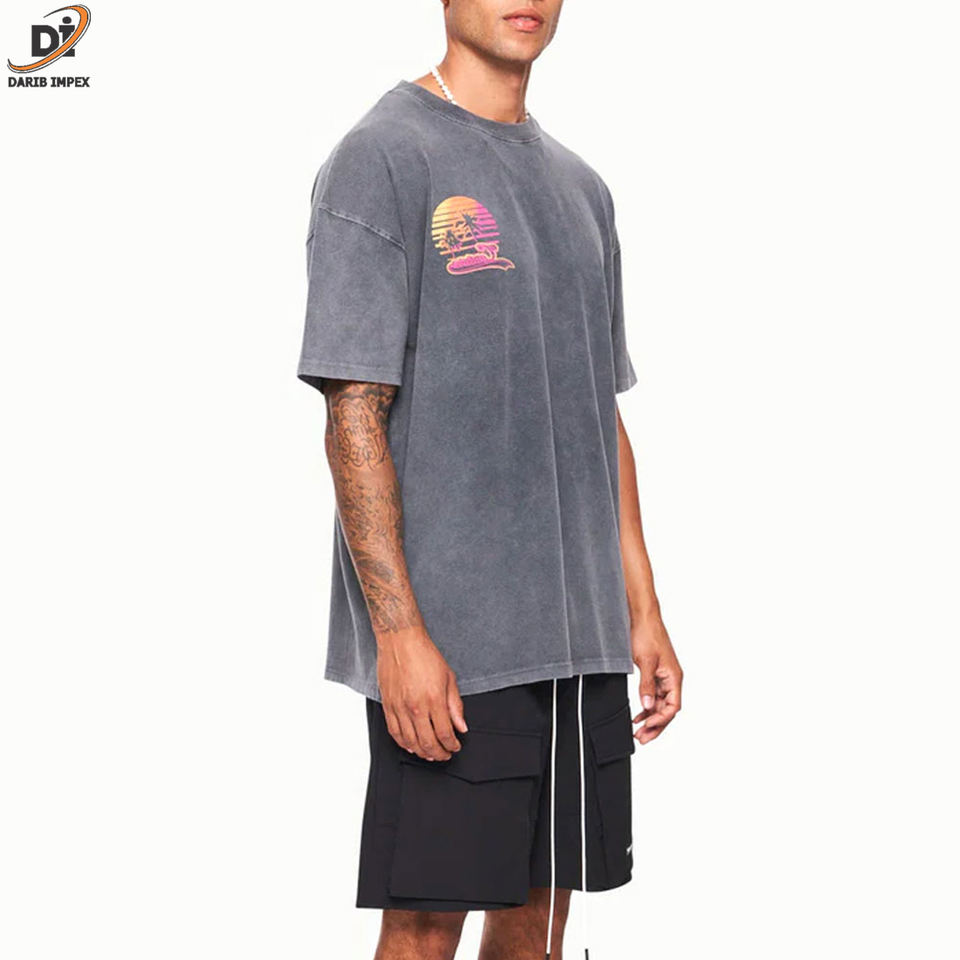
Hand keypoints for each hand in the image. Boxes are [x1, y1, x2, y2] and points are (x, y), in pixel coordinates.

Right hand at [377, 627, 467, 760]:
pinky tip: (411, 746)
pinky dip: (403, 743)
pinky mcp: (388, 706)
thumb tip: (461, 726)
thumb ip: (455, 705)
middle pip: (427, 743)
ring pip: (410, 742)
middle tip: (445, 754)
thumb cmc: (425, 655)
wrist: (401, 641)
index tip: (455, 746)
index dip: (452, 745)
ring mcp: (399, 708)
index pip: (445, 734)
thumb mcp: (449, 678)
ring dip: (422, 752)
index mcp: (434, 700)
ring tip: (430, 754)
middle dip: (439, 753)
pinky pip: (394, 732)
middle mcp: (415, 707)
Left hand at [631, 610, 682, 744]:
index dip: (661, 720)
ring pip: (660, 705)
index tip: (647, 727)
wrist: (641, 617)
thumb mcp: (645, 662)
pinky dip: (646, 707)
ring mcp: (663, 677)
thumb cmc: (647, 634)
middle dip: (656, 726)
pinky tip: (637, 715)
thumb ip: (647, 686)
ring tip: (638, 732)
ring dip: (650, 719)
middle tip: (642, 739)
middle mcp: (671, 679)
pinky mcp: (654, 674)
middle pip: (668, 710)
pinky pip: (653, 696)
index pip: (673, 707)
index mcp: (674, 677)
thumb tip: (648, 706)